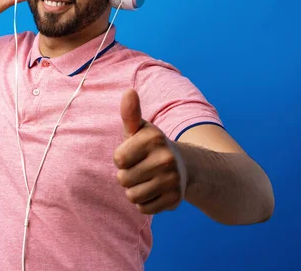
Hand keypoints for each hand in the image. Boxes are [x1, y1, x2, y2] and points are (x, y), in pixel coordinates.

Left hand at [114, 89, 187, 214]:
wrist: (182, 165)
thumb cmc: (150, 146)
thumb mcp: (139, 129)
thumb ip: (130, 113)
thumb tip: (128, 91)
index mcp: (154, 138)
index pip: (118, 159)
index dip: (122, 158)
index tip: (134, 152)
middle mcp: (166, 159)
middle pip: (123, 179)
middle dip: (127, 175)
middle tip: (142, 167)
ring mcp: (172, 180)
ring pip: (132, 196)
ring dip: (135, 190)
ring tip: (147, 179)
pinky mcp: (175, 200)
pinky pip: (144, 208)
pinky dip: (146, 202)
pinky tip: (155, 190)